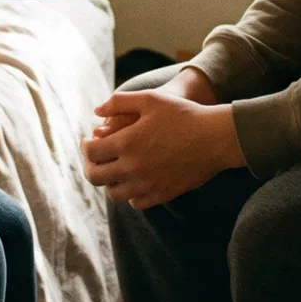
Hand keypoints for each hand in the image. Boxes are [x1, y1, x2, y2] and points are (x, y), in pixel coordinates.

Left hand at [82, 89, 243, 210]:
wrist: (215, 138)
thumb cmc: (183, 114)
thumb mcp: (150, 99)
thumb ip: (118, 102)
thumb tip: (96, 111)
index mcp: (126, 143)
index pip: (91, 153)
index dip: (85, 146)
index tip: (88, 141)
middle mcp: (133, 168)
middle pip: (96, 177)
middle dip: (89, 167)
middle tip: (93, 159)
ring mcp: (147, 184)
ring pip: (114, 194)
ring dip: (108, 182)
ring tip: (113, 170)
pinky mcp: (162, 194)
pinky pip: (136, 203)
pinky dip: (130, 194)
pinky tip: (133, 181)